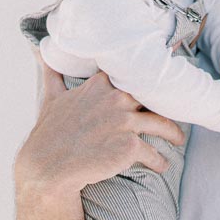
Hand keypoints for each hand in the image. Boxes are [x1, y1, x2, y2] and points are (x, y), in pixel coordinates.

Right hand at [15, 59, 185, 200]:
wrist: (48, 167)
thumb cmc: (50, 134)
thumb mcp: (51, 99)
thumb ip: (52, 74)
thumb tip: (41, 51)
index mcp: (100, 85)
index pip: (132, 74)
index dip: (147, 77)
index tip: (160, 78)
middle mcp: (115, 99)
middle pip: (153, 97)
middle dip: (167, 104)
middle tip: (178, 109)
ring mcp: (124, 122)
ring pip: (161, 124)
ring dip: (173, 134)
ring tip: (178, 140)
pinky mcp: (129, 146)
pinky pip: (153, 153)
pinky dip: (160, 161)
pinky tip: (163, 165)